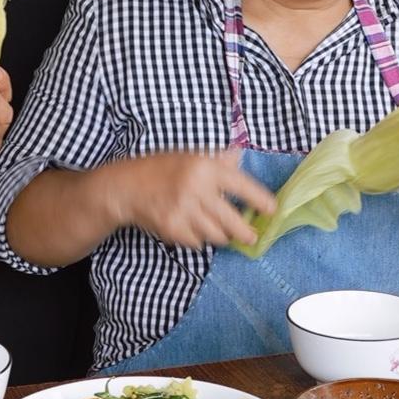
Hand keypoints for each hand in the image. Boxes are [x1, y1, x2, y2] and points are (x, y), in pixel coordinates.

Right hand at [112, 150, 276, 249]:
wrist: (126, 187)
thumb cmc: (161, 169)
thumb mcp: (190, 155)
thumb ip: (217, 159)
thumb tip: (240, 156)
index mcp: (205, 167)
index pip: (241, 185)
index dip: (260, 200)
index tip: (272, 209)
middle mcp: (197, 189)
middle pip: (232, 221)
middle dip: (246, 232)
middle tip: (251, 236)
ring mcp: (184, 211)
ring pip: (217, 235)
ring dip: (221, 236)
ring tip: (218, 230)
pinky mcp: (173, 229)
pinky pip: (198, 243)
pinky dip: (199, 239)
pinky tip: (192, 228)